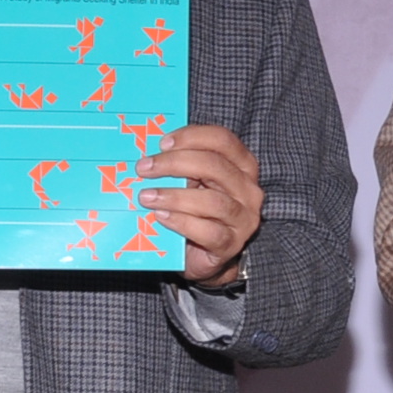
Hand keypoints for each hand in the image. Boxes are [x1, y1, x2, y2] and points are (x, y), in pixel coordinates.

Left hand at [140, 124, 265, 285]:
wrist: (203, 255)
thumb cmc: (197, 212)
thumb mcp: (192, 183)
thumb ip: (181, 167)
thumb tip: (149, 154)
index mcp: (242, 166)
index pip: (223, 140)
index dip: (192, 137)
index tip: (162, 143)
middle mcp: (248, 189)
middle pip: (215, 166)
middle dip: (175, 163)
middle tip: (144, 168)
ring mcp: (243, 218)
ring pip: (213, 202)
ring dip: (175, 196)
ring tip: (146, 197)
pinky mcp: (231, 244)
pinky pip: (209, 232)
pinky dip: (181, 222)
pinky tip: (161, 216)